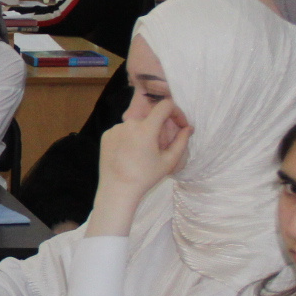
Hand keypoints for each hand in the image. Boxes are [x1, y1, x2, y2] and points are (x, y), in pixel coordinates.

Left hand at [87, 98, 190, 237]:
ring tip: (143, 154)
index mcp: (146, 128)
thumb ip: (181, 141)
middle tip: (161, 147)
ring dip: (144, 133)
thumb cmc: (146, 177)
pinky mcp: (106, 135)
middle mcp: (129, 124)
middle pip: (151, 119)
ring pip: (136, 125)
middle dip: (160, 129)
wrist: (117, 189)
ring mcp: (115, 129)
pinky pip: (123, 131)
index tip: (180, 125)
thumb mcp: (169, 161)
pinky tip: (129, 154)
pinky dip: (129, 138)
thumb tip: (189, 128)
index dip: (176, 112)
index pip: (165, 106)